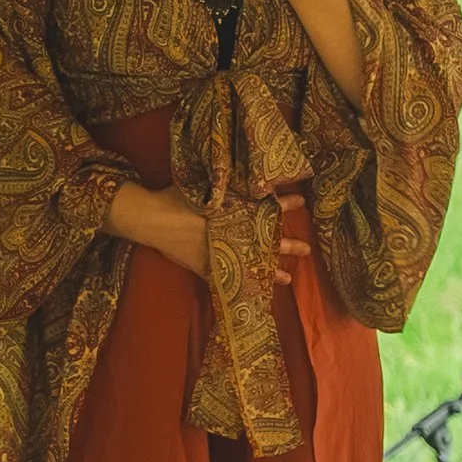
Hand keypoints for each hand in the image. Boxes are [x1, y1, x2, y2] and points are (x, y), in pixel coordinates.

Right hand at [108, 185, 306, 282]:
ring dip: (273, 271)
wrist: (154, 218)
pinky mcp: (207, 266)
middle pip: (267, 241)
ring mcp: (222, 253)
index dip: (285, 204)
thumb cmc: (176, 197)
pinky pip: (230, 280)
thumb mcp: (203, 183)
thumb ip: (223, 180)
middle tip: (307, 249)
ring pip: (254, 264)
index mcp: (234, 211)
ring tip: (289, 278)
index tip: (301, 202)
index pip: (267, 206)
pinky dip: (243, 286)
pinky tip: (255, 292)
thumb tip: (238, 168)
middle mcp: (233, 233)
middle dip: (288, 244)